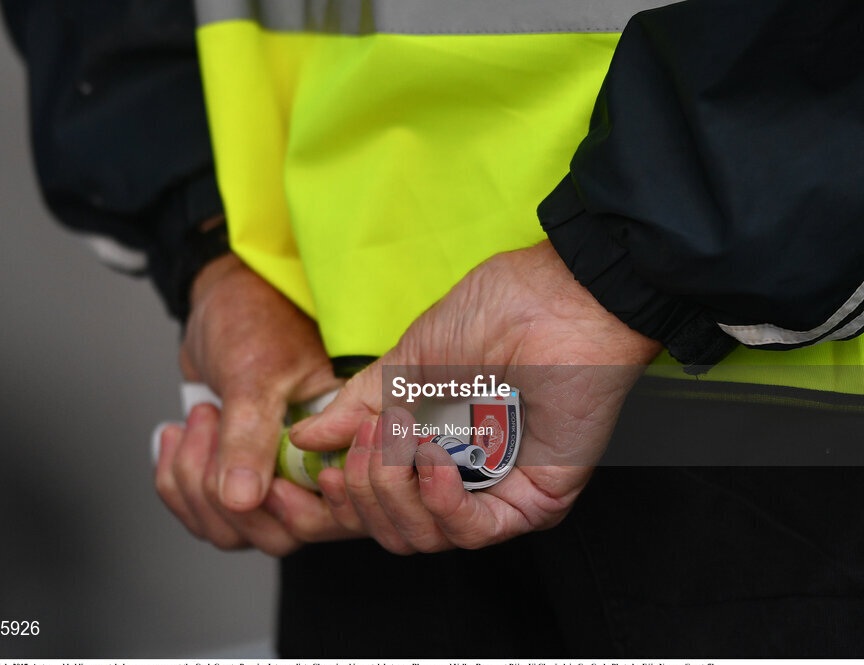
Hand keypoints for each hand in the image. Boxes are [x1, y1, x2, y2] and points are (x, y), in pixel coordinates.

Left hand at [154, 253, 359, 554]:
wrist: (223, 300)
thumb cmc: (256, 319)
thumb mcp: (255, 374)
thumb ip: (251, 437)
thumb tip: (243, 500)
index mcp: (345, 442)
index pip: (333, 513)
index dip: (289, 509)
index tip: (251, 476)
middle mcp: (317, 469)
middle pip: (279, 534)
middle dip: (224, 492)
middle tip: (211, 425)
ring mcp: (276, 478)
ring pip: (236, 530)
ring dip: (194, 483)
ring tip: (197, 421)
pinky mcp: (238, 478)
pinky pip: (206, 514)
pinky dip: (176, 482)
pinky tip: (175, 437)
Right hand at [289, 241, 660, 553]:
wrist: (556, 298)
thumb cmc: (496, 314)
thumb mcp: (406, 363)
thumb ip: (358, 407)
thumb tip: (306, 437)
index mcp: (431, 447)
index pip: (374, 505)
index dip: (336, 501)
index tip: (310, 476)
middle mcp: (463, 479)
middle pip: (390, 531)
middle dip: (360, 492)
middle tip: (364, 439)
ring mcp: (497, 493)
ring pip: (424, 538)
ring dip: (394, 488)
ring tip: (401, 434)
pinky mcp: (534, 503)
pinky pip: (473, 532)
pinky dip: (441, 501)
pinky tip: (434, 459)